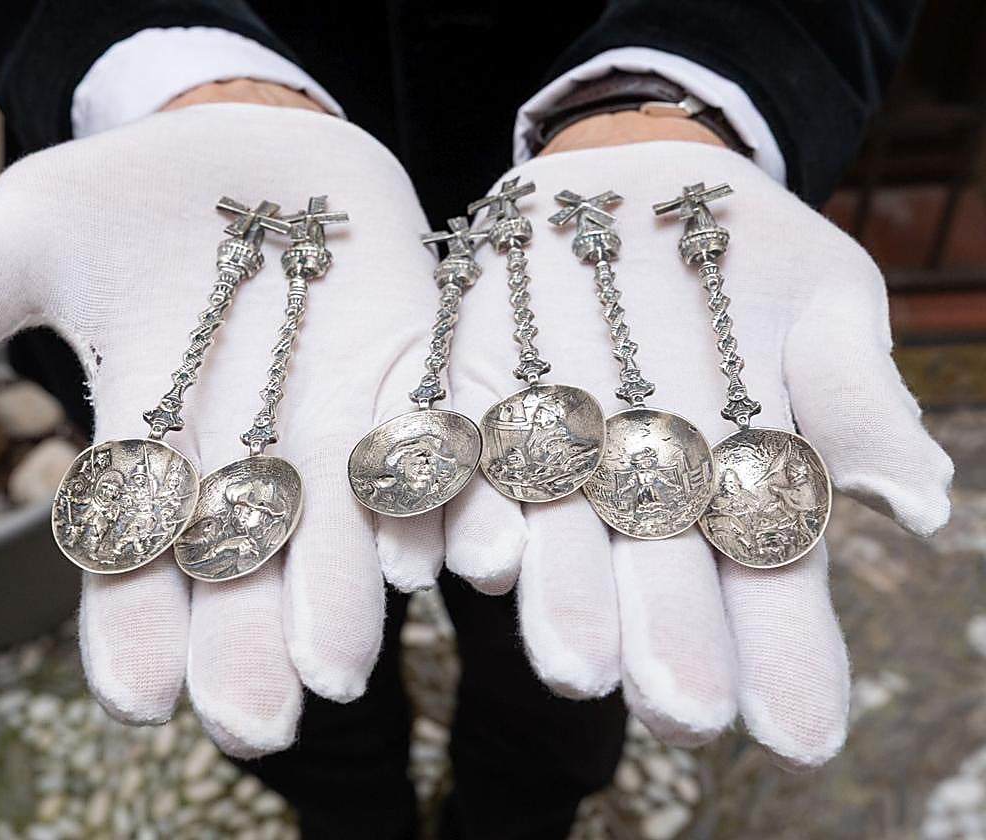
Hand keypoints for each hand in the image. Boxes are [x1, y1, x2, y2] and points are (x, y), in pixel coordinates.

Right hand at [0, 102, 443, 755]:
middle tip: (260, 724)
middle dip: (249, 646)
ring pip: (350, 525)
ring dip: (351, 594)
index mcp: (153, 444)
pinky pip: (438, 440)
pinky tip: (464, 553)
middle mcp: (249, 456)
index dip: (135, 627)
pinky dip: (451, 494)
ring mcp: (337, 417)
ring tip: (346, 662)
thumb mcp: (42, 232)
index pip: (136, 557)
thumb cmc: (131, 201)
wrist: (250, 153)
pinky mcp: (411, 368)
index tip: (138, 699)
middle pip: (248, 570)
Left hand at [384, 124, 951, 768]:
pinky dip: (462, 507)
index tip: (801, 733)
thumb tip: (914, 503)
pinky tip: (479, 552)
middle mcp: (633, 491)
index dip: (782, 656)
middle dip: (665, 643)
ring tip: (575, 659)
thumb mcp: (821, 301)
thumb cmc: (747, 254)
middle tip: (679, 711)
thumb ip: (855, 395)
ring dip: (561, 598)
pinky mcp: (469, 398)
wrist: (635, 183)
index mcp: (729, 485)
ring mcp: (546, 449)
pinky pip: (457, 461)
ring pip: (549, 538)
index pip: (765, 584)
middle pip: (650, 581)